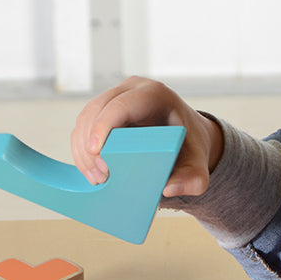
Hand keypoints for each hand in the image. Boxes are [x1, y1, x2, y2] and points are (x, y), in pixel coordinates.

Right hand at [71, 77, 224, 196]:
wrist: (186, 140)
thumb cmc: (190, 150)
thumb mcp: (198, 167)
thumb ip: (193, 181)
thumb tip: (168, 189)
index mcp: (155, 94)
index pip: (121, 104)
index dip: (103, 126)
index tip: (96, 152)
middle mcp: (132, 90)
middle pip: (97, 109)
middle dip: (90, 143)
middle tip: (100, 178)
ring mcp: (116, 97)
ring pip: (86, 117)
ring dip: (83, 149)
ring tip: (96, 179)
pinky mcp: (105, 111)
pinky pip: (84, 126)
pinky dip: (82, 149)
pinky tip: (91, 171)